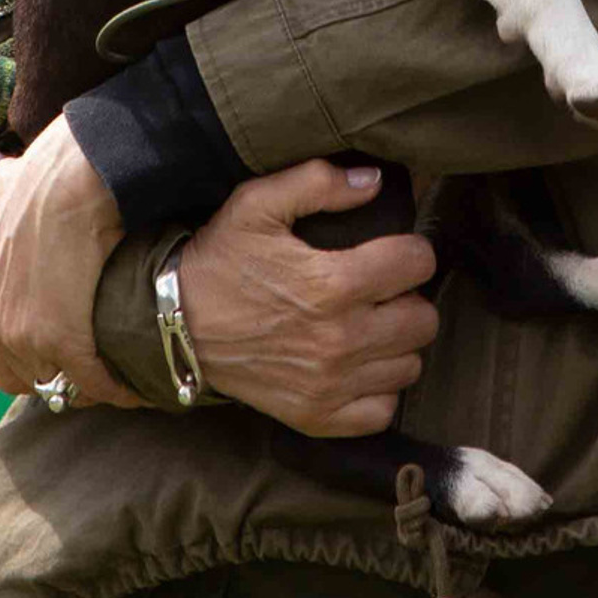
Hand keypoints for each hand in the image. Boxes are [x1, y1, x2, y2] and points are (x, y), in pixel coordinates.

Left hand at [0, 120, 139, 408]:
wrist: (79, 175)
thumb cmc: (51, 173)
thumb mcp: (11, 183)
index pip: (1, 355)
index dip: (37, 355)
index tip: (69, 348)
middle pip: (28, 378)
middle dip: (62, 376)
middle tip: (99, 363)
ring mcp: (25, 336)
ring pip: (62, 384)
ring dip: (92, 383)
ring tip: (122, 370)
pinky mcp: (63, 341)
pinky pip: (93, 381)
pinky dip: (117, 385)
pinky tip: (139, 379)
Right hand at [179, 160, 440, 436]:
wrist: (175, 326)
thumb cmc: (220, 260)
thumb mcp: (259, 203)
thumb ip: (319, 182)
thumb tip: (374, 180)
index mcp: (333, 283)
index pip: (417, 264)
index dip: (412, 249)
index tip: (395, 249)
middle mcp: (338, 340)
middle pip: (423, 319)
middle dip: (410, 297)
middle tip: (384, 288)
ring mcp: (329, 385)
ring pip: (409, 365)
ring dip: (398, 343)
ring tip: (372, 323)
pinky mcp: (316, 417)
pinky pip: (381, 412)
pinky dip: (379, 389)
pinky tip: (360, 364)